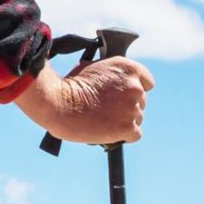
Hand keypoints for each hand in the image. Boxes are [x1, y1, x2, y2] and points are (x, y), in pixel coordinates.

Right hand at [15, 55, 154, 144]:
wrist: (57, 104)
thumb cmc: (67, 87)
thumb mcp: (90, 68)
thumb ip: (107, 74)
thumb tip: (107, 81)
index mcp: (127, 69)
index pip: (146, 82)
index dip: (132, 90)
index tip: (122, 95)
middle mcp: (134, 87)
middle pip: (141, 101)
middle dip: (126, 106)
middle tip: (107, 110)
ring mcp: (132, 108)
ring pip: (137, 118)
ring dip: (124, 121)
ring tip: (103, 121)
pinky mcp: (128, 127)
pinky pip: (134, 134)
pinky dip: (123, 135)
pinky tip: (108, 131)